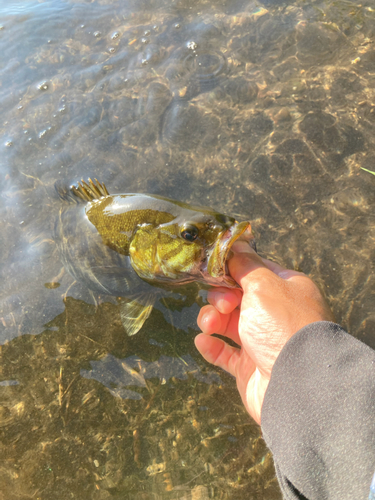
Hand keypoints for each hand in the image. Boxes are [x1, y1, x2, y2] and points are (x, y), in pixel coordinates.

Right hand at [196, 241, 333, 423]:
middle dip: (221, 297)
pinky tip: (204, 341)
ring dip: (212, 319)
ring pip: (226, 323)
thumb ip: (246, 265)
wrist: (296, 383)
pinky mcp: (249, 366)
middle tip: (224, 305)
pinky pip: (224, 353)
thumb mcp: (264, 285)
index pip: (254, 271)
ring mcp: (261, 341)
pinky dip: (211, 346)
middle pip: (236, 296)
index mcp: (284, 290)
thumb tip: (235, 244)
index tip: (213, 268)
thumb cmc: (284, 326)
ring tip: (210, 326)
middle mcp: (274, 314)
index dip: (232, 269)